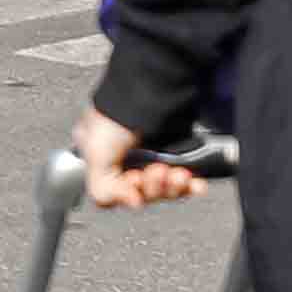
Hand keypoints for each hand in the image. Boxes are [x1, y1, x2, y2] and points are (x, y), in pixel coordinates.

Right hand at [69, 108, 207, 211]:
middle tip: (157, 172)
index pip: (112, 191)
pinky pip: (185, 179)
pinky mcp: (177, 151)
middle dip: (153, 187)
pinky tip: (195, 184)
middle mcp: (125, 156)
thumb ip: (102, 190)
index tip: (134, 183)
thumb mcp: (96, 155)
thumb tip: (131, 203)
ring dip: (173, 187)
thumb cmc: (118, 112)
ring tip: (177, 174)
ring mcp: (152, 153)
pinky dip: (191, 185)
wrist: (154, 88)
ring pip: (164, 187)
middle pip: (142, 191)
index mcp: (100, 157)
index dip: (126, 193)